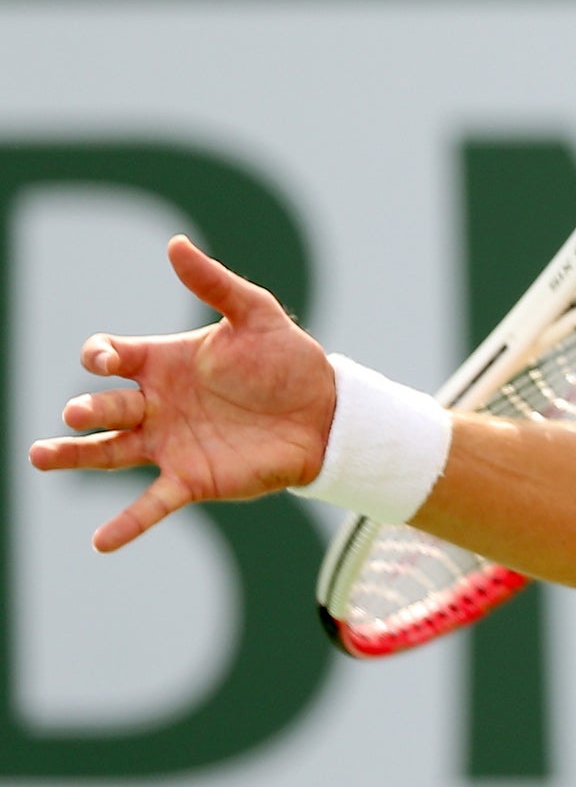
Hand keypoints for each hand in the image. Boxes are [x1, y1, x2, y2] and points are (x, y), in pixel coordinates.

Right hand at [27, 236, 335, 552]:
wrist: (326, 411)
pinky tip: (100, 542)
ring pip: (109, 452)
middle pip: (105, 407)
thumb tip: (176, 244)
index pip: (113, 357)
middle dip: (87, 410)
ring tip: (39, 457)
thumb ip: (215, 284)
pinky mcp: (192, 480)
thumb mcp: (256, 314)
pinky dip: (127, 523)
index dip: (103, 355)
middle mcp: (156, 405)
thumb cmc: (288, 359)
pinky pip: (152, 504)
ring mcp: (169, 444)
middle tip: (77, 413)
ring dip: (74, 455)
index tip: (109, 358)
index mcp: (162, 363)